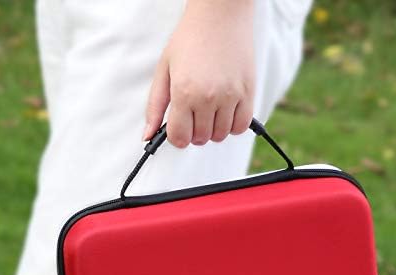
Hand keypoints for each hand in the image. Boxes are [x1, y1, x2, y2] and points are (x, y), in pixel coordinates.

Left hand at [143, 0, 255, 147]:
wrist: (220, 14)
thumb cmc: (190, 39)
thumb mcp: (164, 70)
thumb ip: (155, 106)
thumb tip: (147, 135)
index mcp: (184, 92)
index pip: (180, 137)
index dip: (177, 137)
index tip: (178, 128)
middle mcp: (208, 97)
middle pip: (200, 138)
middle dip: (194, 132)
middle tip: (193, 115)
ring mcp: (230, 96)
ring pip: (220, 136)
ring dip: (212, 129)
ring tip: (209, 111)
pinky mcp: (248, 92)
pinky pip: (240, 127)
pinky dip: (232, 126)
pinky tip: (225, 112)